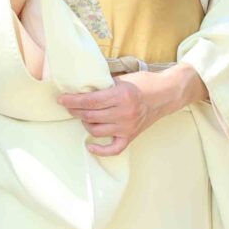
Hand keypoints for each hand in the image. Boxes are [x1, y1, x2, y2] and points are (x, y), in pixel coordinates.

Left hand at [59, 66, 201, 157]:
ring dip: (85, 123)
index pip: (90, 100)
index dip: (72, 100)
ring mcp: (128, 127)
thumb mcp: (123, 78)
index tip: (62, 99)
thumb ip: (104, 85)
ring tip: (83, 116)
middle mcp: (124, 113)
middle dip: (75, 110)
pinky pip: (113, 149)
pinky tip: (90, 146)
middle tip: (69, 105)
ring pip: (96, 130)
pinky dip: (100, 150)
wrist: (166, 93)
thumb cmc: (145, 83)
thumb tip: (83, 89)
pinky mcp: (131, 136)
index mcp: (121, 96)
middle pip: (90, 115)